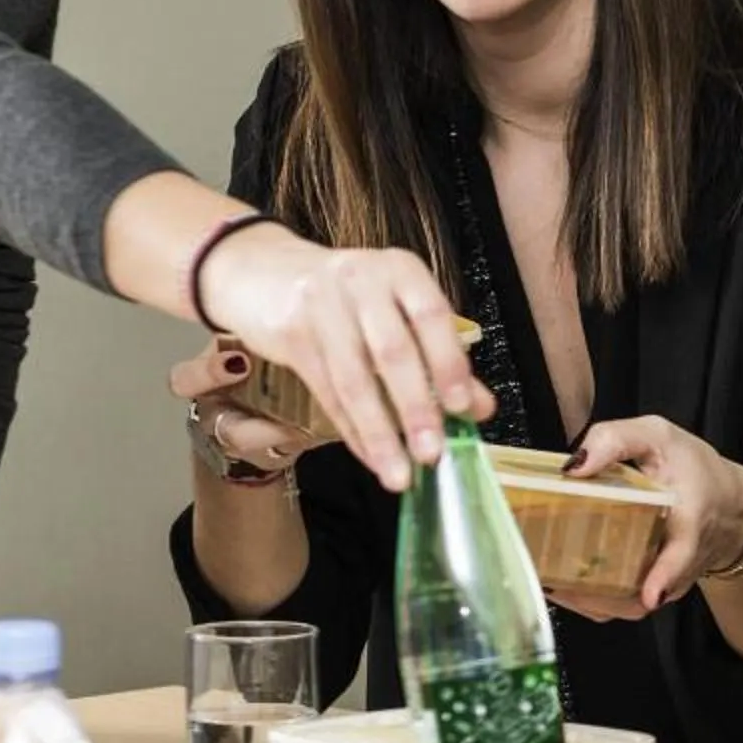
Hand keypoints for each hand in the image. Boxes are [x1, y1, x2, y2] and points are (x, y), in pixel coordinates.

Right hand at [193, 226, 488, 490]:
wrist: (261, 270)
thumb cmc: (347, 297)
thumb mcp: (397, 310)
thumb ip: (440, 354)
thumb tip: (481, 408)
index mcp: (401, 270)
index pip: (431, 316)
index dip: (448, 363)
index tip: (463, 408)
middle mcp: (362, 280)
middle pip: (392, 352)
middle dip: (415, 409)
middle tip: (432, 454)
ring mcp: (321, 305)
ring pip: (355, 380)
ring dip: (380, 434)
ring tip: (398, 473)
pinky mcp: (289, 333)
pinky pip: (326, 391)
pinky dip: (351, 430)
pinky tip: (370, 456)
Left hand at [546, 417, 742, 619]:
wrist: (727, 505)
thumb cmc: (693, 470)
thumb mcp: (659, 437)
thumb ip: (616, 439)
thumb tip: (573, 466)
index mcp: (689, 521)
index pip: (682, 555)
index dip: (666, 575)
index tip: (650, 593)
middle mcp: (679, 564)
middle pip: (638, 595)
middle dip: (594, 593)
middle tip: (552, 576)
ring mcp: (666, 585)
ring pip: (624, 606)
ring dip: (585, 599)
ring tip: (547, 577)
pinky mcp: (652, 593)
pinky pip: (619, 606)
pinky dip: (589, 600)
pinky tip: (561, 581)